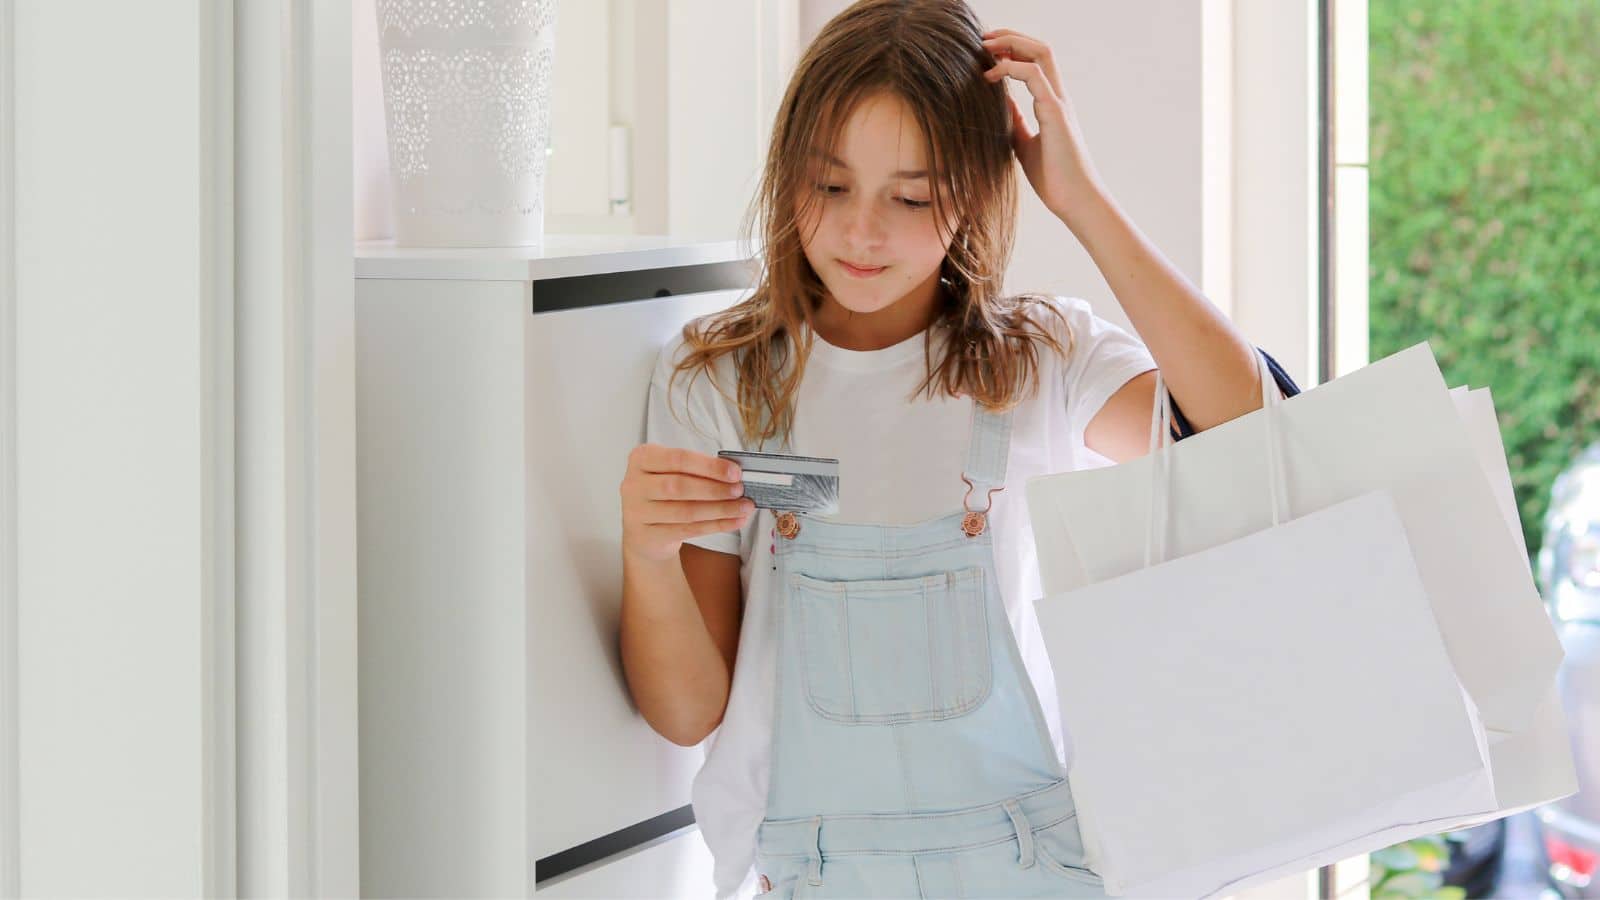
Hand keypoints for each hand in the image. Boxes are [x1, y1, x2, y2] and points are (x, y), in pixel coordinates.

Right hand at [620, 444, 754, 564]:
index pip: (678, 459)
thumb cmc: (663, 494)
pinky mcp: (647, 536)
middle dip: (715, 488)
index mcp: (641, 459)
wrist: (643, 531)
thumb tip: (734, 474)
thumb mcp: (671, 473)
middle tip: (740, 490)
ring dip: (720, 509)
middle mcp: (634, 484)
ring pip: (686, 511)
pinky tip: (735, 521)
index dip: (709, 466)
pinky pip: (688, 530)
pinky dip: (716, 525)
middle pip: (679, 486)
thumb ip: (697, 470)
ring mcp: (637, 512)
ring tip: (744, 506)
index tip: (734, 472)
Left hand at [981, 28, 1104, 225]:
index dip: (1012, 49)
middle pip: (1040, 49)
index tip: (985, 52)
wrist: (1074, 202)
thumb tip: (997, 103)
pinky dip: (1011, 68)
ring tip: (985, 48)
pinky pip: (1035, 77)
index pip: (1036, 62)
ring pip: (1041, 54)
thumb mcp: (1024, 144)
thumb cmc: (1054, 179)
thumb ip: (1015, 121)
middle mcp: (1058, 97)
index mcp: (1052, 104)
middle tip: (982, 39)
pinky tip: (991, 76)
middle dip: (1011, 37)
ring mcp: (1059, 103)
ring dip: (1011, 44)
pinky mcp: (1056, 114)